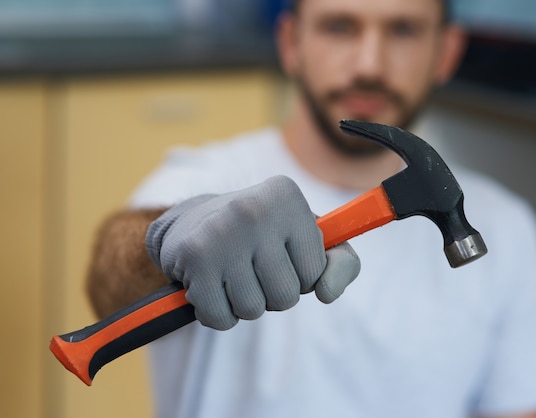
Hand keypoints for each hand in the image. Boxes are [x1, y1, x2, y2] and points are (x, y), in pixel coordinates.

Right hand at [146, 175, 360, 329]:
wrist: (192, 224)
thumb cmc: (264, 236)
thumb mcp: (309, 239)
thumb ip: (341, 263)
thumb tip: (327, 293)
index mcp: (286, 196)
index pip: (315, 272)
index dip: (301, 274)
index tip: (283, 254)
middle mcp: (254, 208)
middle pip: (286, 295)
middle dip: (273, 294)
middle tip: (255, 268)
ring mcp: (220, 232)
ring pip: (253, 310)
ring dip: (245, 305)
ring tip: (233, 275)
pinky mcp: (193, 258)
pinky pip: (221, 319)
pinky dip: (218, 314)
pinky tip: (211, 285)